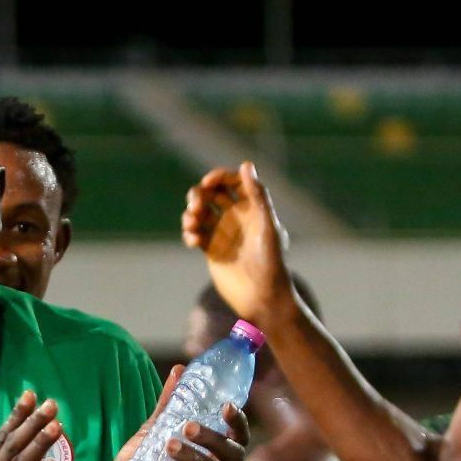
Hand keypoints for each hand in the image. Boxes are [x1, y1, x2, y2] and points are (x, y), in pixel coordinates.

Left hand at [103, 371, 248, 460]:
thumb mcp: (156, 429)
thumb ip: (169, 404)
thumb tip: (179, 369)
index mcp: (213, 450)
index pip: (238, 436)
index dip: (238, 423)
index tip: (226, 406)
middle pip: (232, 457)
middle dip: (213, 439)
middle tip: (188, 427)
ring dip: (194, 457)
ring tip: (170, 445)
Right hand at [181, 162, 293, 325]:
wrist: (262, 296)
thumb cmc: (271, 261)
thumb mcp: (266, 225)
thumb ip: (257, 195)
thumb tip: (246, 164)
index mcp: (252, 207)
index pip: (232, 182)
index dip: (219, 177)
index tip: (208, 183)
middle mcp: (237, 217)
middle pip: (211, 193)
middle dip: (199, 194)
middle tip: (196, 205)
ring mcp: (223, 233)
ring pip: (199, 212)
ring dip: (190, 213)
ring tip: (192, 224)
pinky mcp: (211, 250)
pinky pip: (194, 233)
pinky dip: (189, 233)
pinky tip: (193, 242)